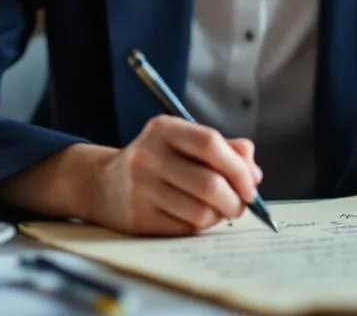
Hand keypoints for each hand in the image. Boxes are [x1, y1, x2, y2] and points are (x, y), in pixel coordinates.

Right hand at [89, 115, 262, 235]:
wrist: (102, 183)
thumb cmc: (157, 161)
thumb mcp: (184, 141)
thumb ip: (224, 149)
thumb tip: (254, 173)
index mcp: (163, 129)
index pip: (210, 143)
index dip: (238, 167)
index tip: (251, 185)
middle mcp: (148, 156)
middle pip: (209, 184)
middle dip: (235, 200)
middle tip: (240, 204)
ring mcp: (140, 189)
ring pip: (201, 212)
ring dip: (219, 216)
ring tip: (218, 210)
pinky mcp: (138, 218)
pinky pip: (185, 228)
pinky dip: (200, 226)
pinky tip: (196, 217)